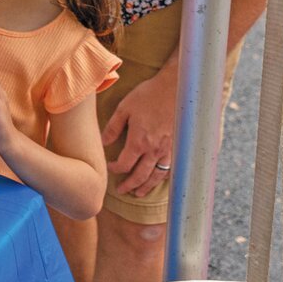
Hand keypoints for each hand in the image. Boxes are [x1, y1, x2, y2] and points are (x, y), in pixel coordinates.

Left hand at [102, 63, 178, 197]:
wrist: (177, 88)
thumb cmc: (149, 95)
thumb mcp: (125, 107)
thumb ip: (113, 127)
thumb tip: (104, 142)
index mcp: (139, 141)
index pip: (124, 164)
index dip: (115, 169)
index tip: (110, 167)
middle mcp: (154, 150)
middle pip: (140, 176)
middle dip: (129, 185)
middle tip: (122, 190)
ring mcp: (168, 150)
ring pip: (156, 176)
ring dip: (146, 186)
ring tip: (139, 193)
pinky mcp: (178, 147)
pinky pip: (170, 168)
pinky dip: (162, 177)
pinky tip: (158, 178)